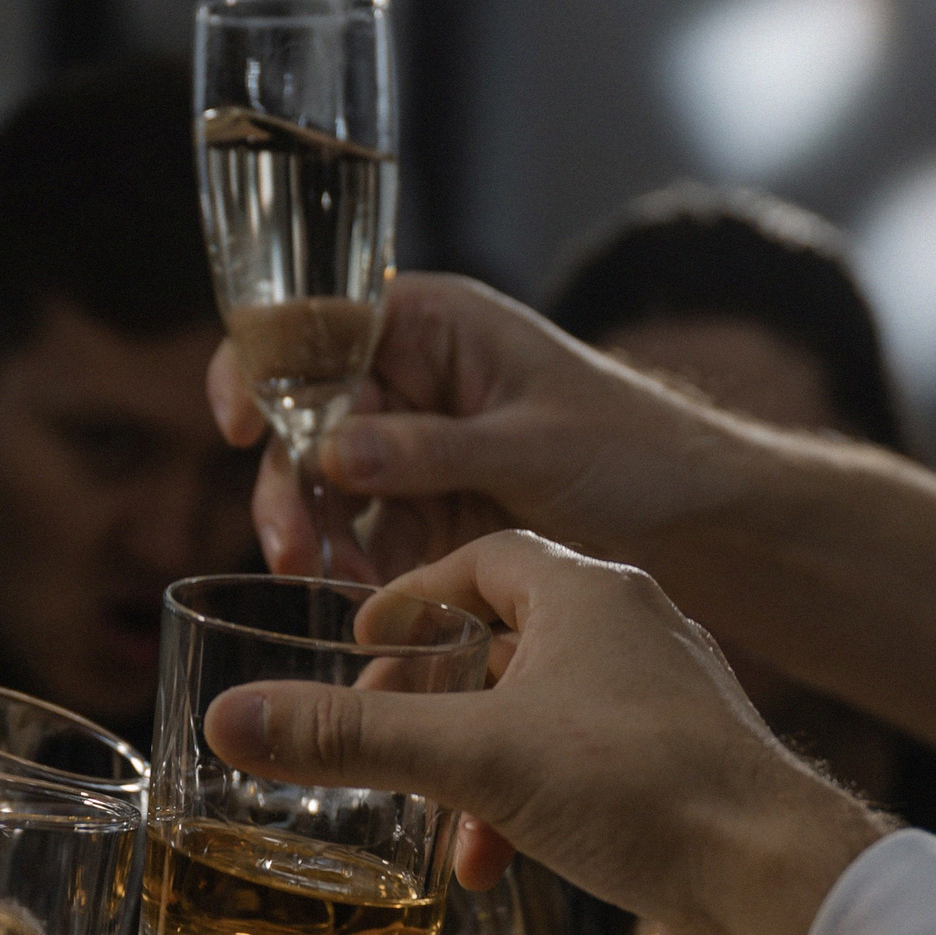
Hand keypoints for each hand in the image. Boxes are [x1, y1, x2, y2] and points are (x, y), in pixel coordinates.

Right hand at [204, 531, 887, 934]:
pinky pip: (588, 762)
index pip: (481, 556)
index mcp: (588, 588)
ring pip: (544, 711)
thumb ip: (349, 739)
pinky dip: (534, 802)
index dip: (412, 597)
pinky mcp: (687, 765)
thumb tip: (227, 717)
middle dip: (436, 699)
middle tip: (380, 743)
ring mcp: (666, 697)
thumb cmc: (639, 788)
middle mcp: (634, 625)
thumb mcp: (472, 757)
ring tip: (445, 832)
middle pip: (507, 637)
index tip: (360, 643)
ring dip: (481, 767)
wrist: (777, 878)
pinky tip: (506, 863)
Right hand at [209, 274, 746, 584]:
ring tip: (334, 590)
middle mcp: (407, 382)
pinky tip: (365, 610)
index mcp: (432, 326)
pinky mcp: (428, 514)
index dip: (262, 364)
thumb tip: (333, 450)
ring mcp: (413, 451)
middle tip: (291, 549)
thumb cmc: (632, 444)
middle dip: (292, 484)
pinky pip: (369, 540)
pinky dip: (361, 574)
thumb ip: (431, 449)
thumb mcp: (531, 442)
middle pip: (308, 420)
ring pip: (329, 490)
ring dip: (321, 540)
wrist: (699, 517)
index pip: (318, 325)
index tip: (237, 421)